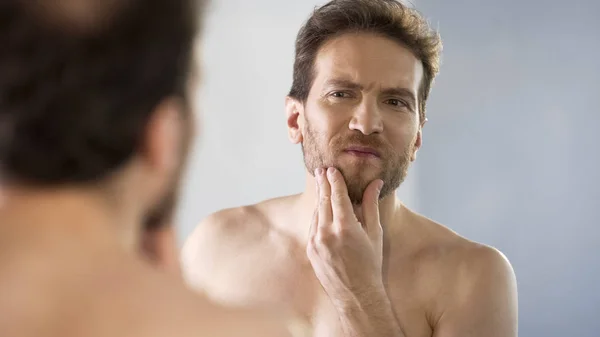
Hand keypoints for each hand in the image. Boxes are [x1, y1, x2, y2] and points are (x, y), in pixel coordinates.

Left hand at [307, 167, 384, 310]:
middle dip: (323, 184)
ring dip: (320, 199)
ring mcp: (316, 242)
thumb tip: (375, 183)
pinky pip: (313, 227)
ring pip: (316, 213)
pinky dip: (318, 216)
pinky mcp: (311, 250)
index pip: (337, 195)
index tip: (332, 169)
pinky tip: (322, 210)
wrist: (357, 295)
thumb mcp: (375, 234)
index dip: (334, 180)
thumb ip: (371, 206)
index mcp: (346, 227)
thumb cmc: (371, 265)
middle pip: (323, 200)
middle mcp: (327, 233)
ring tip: (322, 185)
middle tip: (321, 170)